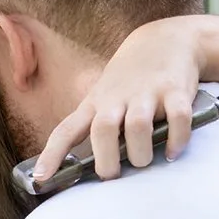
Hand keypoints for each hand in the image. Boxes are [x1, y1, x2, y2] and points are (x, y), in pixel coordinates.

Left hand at [34, 15, 213, 185]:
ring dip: (140, 153)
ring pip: (138, 126)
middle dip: (106, 159)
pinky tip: (172, 152)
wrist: (165, 40)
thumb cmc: (130, 79)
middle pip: (103, 129)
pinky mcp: (175, 90)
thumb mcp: (104, 96)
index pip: (67, 130)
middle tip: (112, 174)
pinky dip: (176, 139)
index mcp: (96, 103)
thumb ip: (96, 126)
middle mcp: (118, 98)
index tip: (40, 178)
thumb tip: (85, 168)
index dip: (52, 155)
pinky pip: (177, 119)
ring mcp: (147, 93)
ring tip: (144, 161)